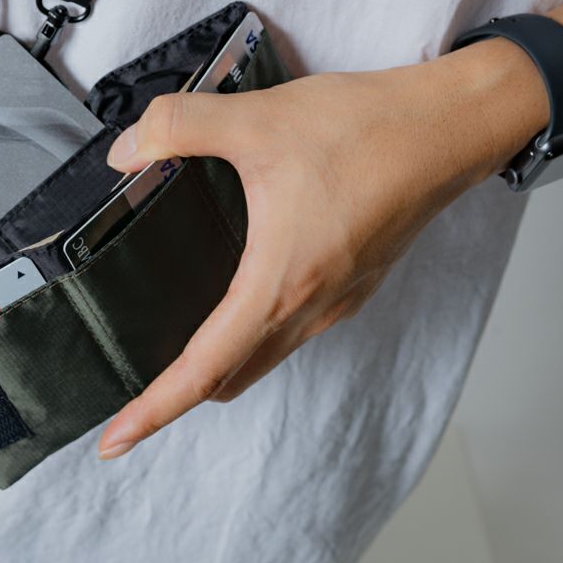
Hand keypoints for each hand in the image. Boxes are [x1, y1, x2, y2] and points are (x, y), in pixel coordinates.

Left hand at [96, 37, 549, 459]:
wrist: (448, 128)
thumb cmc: (368, 131)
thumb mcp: (258, 120)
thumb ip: (178, 128)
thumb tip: (126, 150)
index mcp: (280, 284)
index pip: (203, 370)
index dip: (153, 410)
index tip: (114, 441)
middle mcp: (311, 309)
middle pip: (231, 377)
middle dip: (179, 393)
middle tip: (133, 392)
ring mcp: (337, 301)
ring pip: (264, 357)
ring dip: (219, 365)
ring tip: (175, 349)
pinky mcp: (352, 283)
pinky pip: (291, 331)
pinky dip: (254, 335)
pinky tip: (237, 297)